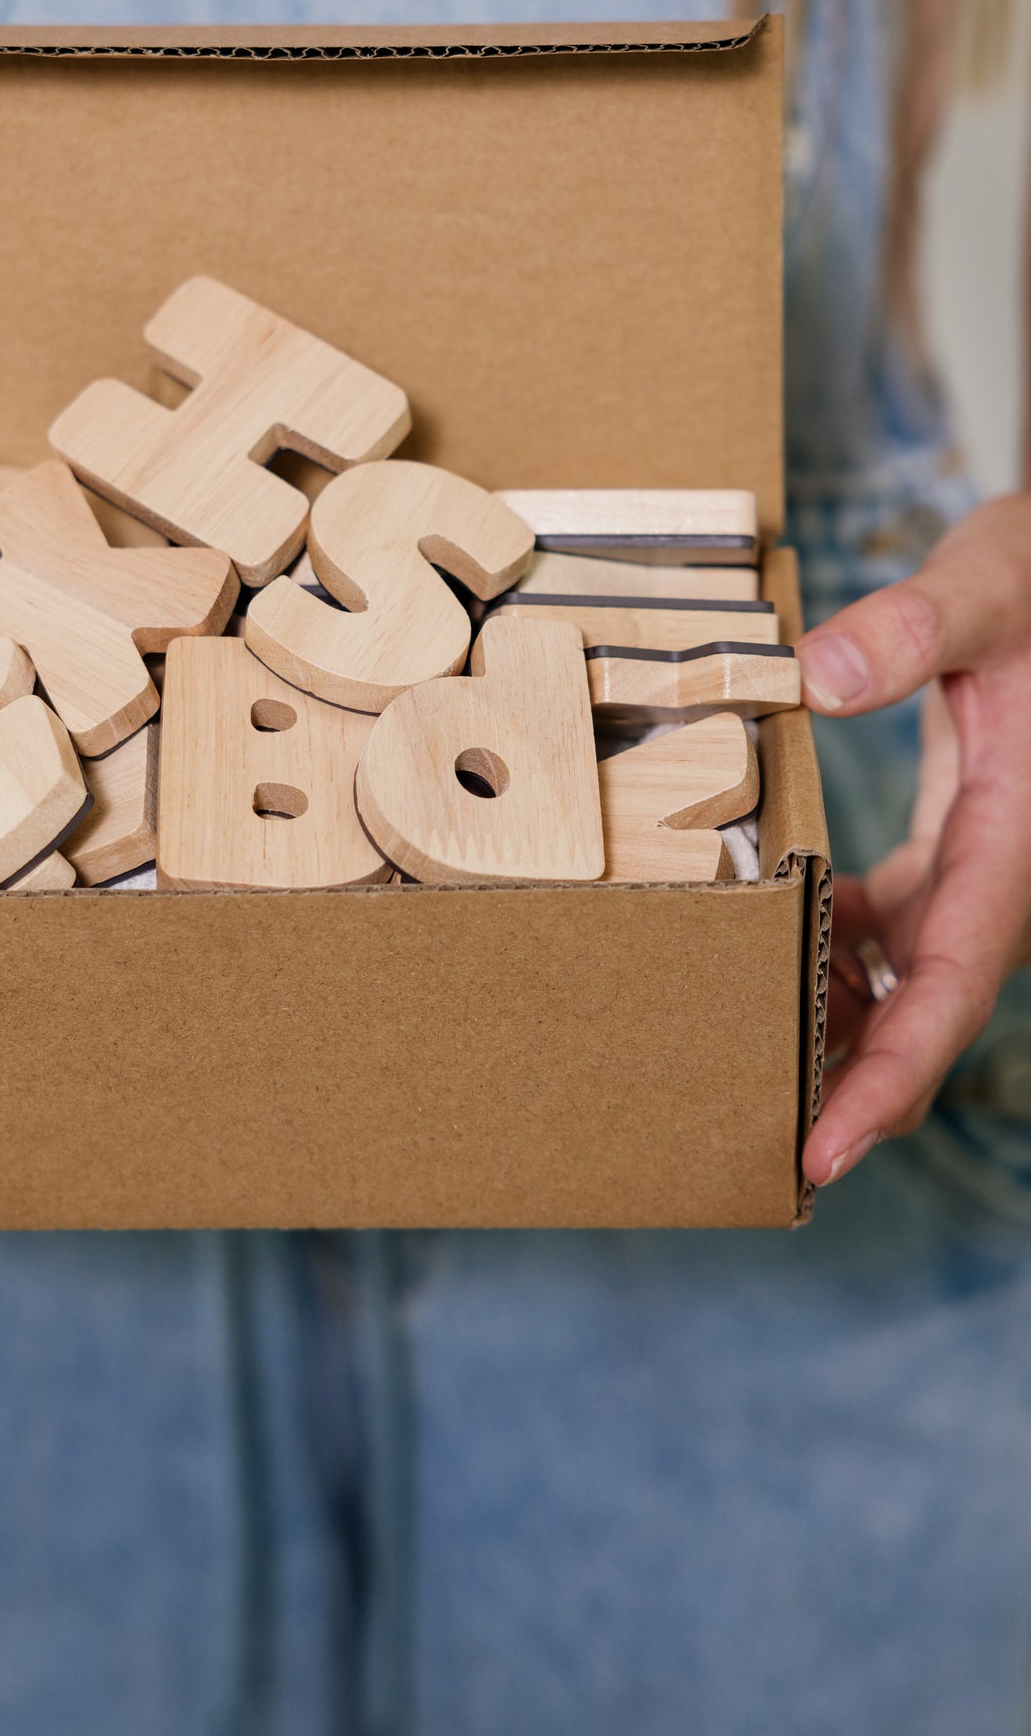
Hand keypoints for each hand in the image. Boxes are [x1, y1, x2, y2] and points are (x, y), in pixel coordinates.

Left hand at [797, 494, 1030, 1185]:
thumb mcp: (990, 583)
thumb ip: (911, 631)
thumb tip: (812, 682)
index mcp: (1022, 842)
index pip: (952, 989)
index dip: (889, 1080)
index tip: (824, 1152)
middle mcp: (1011, 875)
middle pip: (922, 1010)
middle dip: (843, 1077)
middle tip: (737, 1121)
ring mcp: (988, 867)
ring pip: (907, 977)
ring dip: (832, 1008)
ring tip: (733, 1030)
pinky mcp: (964, 845)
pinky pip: (897, 925)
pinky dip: (836, 939)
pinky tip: (773, 924)